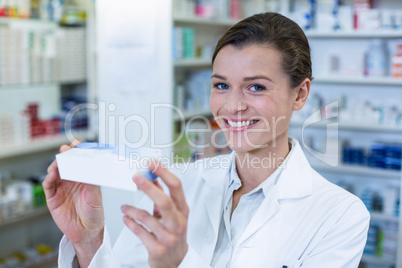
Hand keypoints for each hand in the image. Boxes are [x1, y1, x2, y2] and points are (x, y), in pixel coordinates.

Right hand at [43, 140, 103, 267]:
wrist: (87, 231)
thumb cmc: (94, 213)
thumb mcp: (96, 195)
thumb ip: (91, 181)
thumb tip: (89, 167)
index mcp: (84, 177)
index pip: (79, 161)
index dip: (78, 152)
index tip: (78, 144)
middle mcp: (72, 181)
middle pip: (66, 164)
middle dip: (66, 155)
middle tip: (67, 150)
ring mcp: (61, 188)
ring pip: (55, 171)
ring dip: (56, 165)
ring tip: (60, 162)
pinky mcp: (53, 197)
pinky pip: (48, 185)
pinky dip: (49, 178)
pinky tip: (52, 174)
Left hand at [121, 159, 188, 267]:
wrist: (176, 262)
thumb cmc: (174, 235)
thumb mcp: (173, 214)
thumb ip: (163, 196)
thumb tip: (154, 177)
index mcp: (182, 210)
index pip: (176, 187)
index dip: (164, 173)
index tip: (152, 163)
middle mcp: (177, 222)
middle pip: (164, 201)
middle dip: (149, 187)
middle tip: (135, 177)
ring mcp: (168, 236)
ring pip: (147, 217)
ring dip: (132, 210)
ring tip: (124, 207)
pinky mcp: (157, 248)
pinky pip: (140, 232)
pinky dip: (130, 223)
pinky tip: (126, 218)